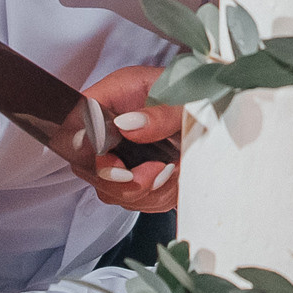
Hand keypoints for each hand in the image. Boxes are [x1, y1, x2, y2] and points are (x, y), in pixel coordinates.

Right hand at [64, 62, 183, 213]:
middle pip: (88, 167)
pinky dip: (159, 196)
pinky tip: (177, 177)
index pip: (76, 126)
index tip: (120, 167)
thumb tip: (128, 125)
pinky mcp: (137, 174)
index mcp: (113, 97)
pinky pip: (136, 200)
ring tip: (175, 171)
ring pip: (111, 191)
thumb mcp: (185, 96)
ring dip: (147, 192)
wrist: (216, 106)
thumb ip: (159, 112)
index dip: (90, 152)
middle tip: (158, 172)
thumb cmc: (197, 91)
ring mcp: (121, 153)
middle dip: (123, 183)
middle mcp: (110, 127)